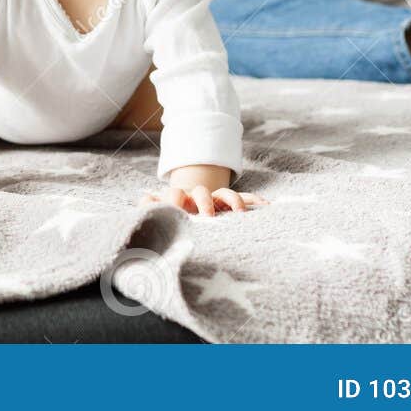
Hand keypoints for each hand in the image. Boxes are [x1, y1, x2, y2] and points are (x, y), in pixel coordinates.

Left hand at [139, 185, 268, 215]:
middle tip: (206, 217)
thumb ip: (151, 205)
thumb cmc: (173, 218)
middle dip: (204, 202)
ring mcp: (216, 201)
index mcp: (180, 201)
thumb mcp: (161, 212)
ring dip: (232, 201)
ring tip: (240, 214)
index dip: (175, 199)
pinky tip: (267, 206)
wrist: (188, 210)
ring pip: (226, 195)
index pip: (176, 194)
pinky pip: (246, 199)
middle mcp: (198, 199)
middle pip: (202, 193)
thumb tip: (143, 199)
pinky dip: (256, 202)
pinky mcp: (231, 204)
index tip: (174, 210)